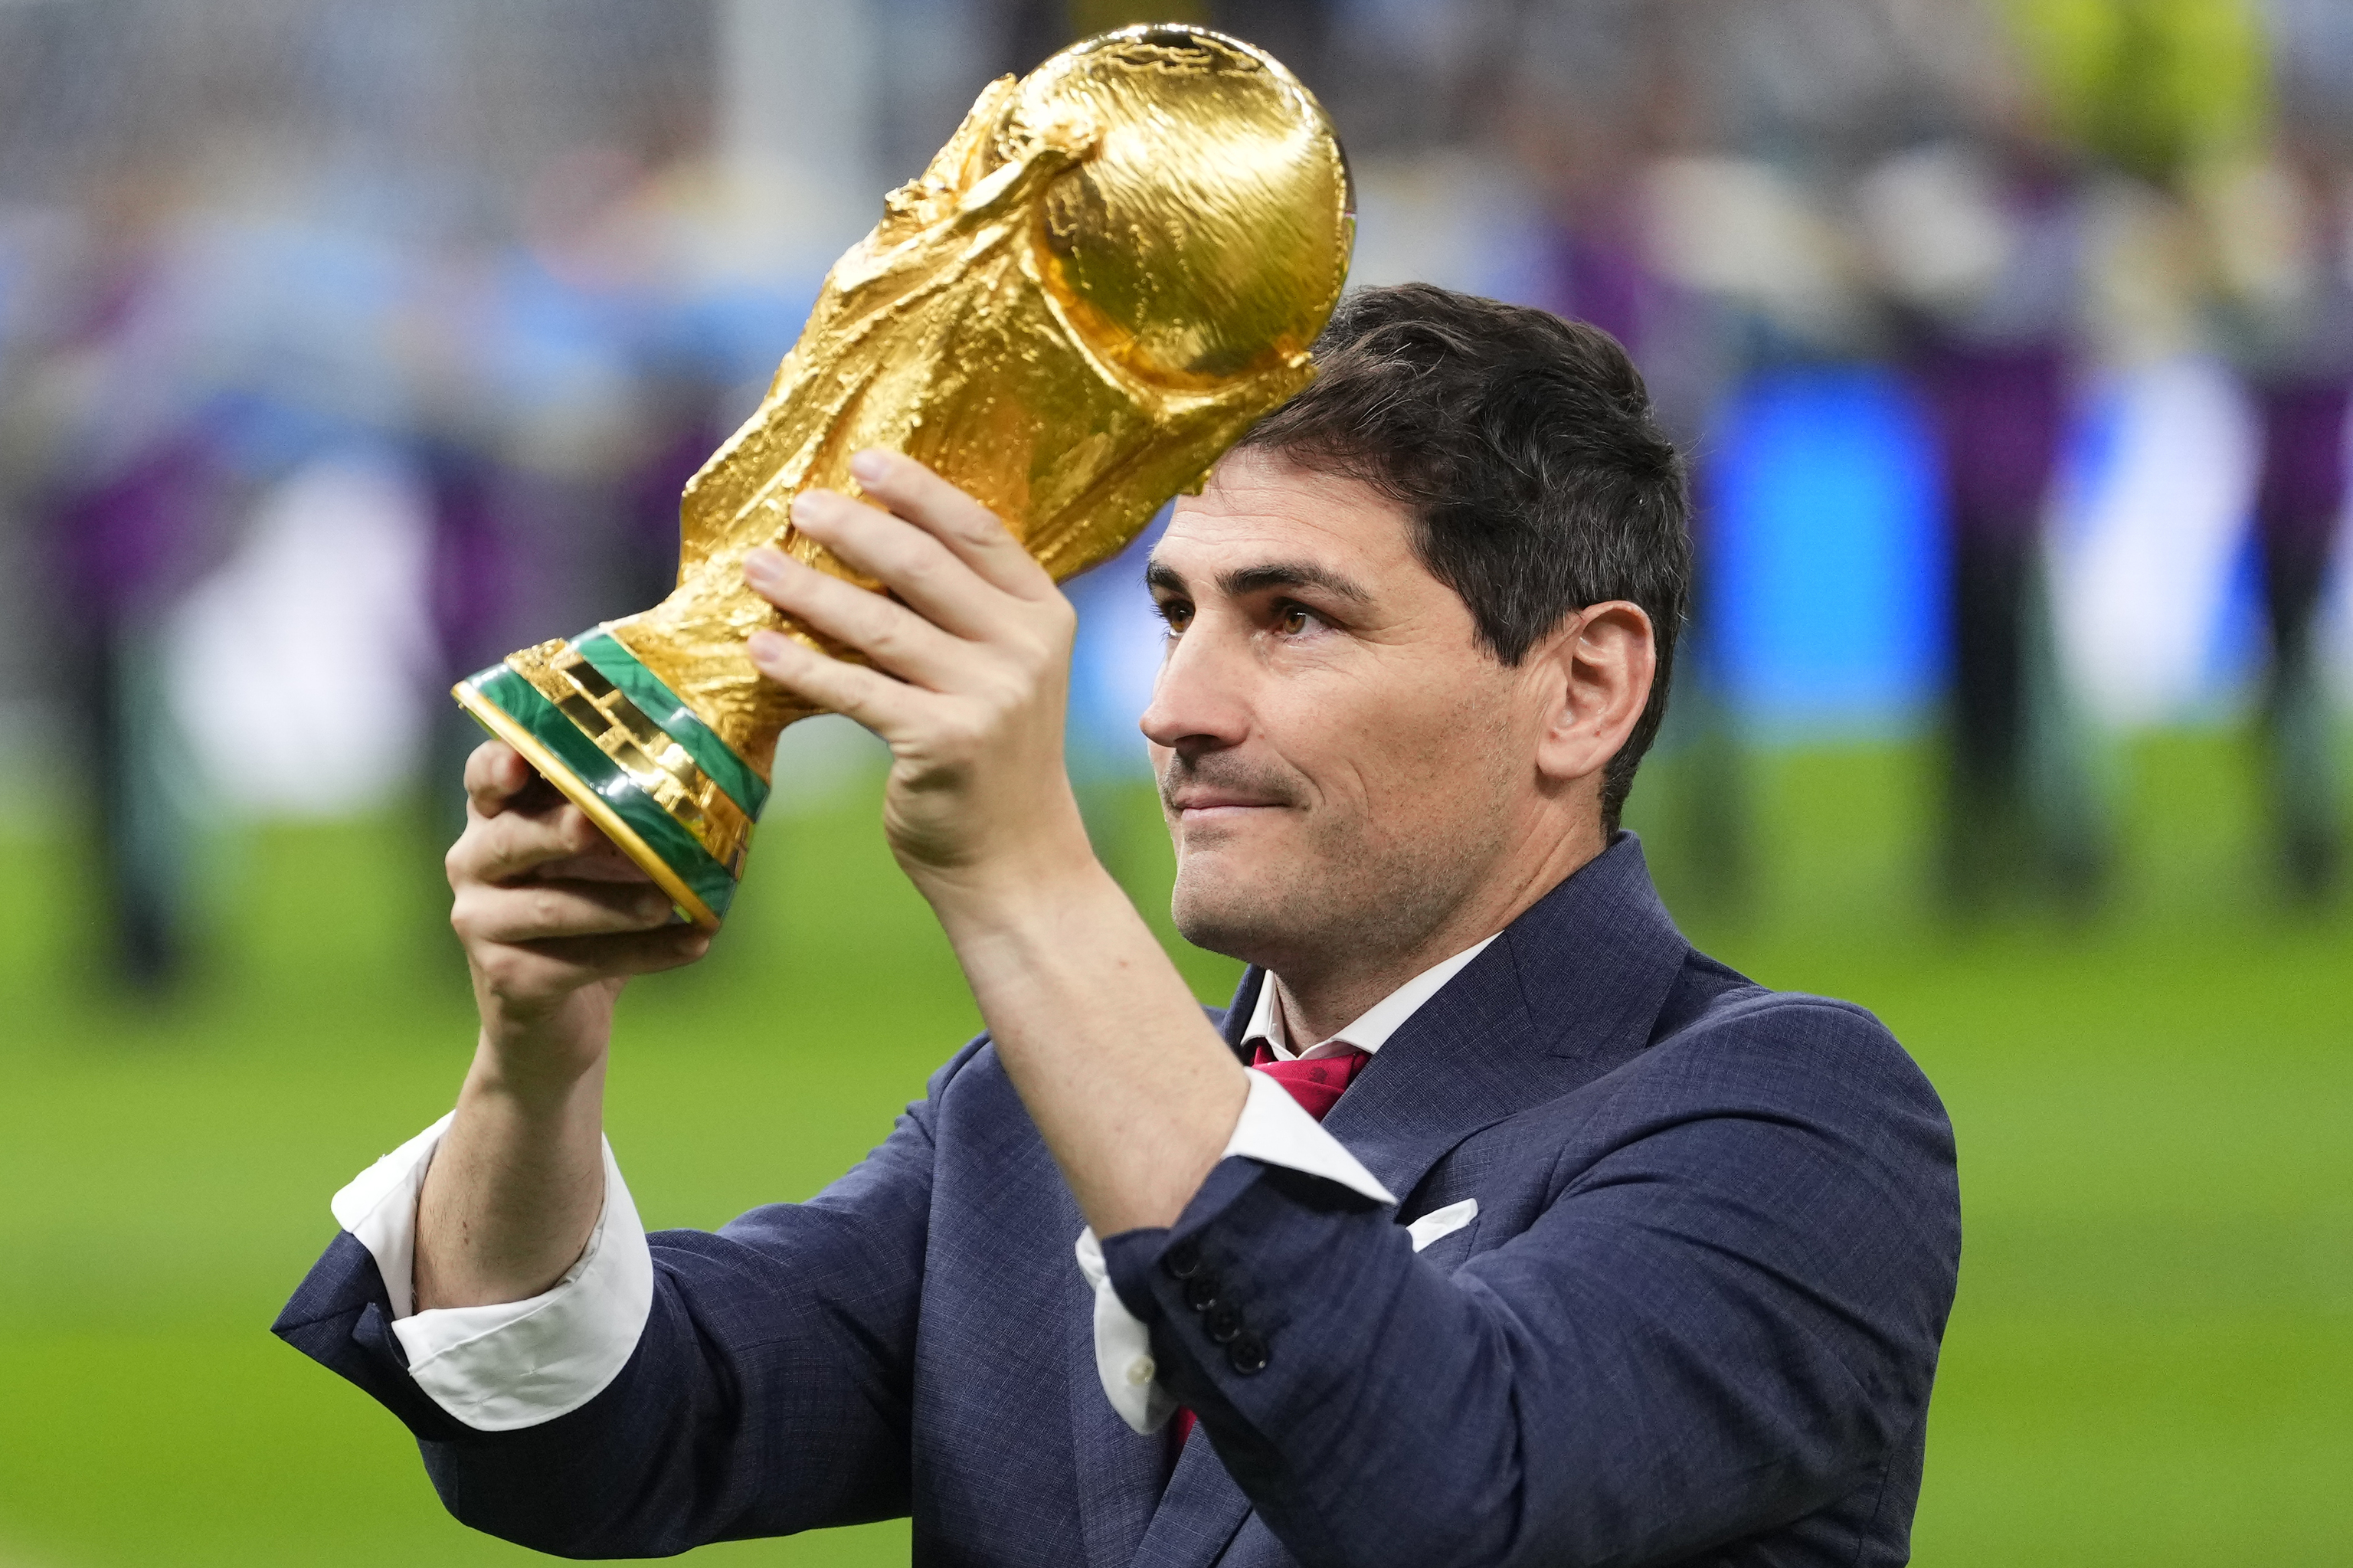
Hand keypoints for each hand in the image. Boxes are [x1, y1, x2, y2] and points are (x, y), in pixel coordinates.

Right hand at [446, 740, 709, 1082]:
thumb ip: (626, 818)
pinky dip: (646, 953)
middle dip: (557, 831)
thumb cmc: (588, 912)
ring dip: (615, 904)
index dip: (498, 766)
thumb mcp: (601, 858)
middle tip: (596, 826)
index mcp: (496, 817)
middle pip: (510, 839)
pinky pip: (581, 962)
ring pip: (549, 908)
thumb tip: (710, 785)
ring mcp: (481, 922)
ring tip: (668, 902)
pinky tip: (694, 943)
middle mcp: (473, 863)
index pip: (485, 778)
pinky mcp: (506, 977)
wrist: (561, 1015)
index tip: (522, 762)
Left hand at [743, 450, 1092, 908]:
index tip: (862, 461)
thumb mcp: (1001, 672)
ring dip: (808, 591)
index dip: (917, 491)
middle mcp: (1025, 648)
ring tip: (756, 567)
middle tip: (798, 507)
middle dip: (851, 528)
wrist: (1017, 860)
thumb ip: (962, 613)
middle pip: (922, 565)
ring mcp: (989, 696)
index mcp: (1044, 615)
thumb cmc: (994, 758)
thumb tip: (868, 542)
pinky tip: (760, 646)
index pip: (977, 530)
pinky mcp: (944, 743)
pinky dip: (801, 666)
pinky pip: (855, 691)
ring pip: (879, 624)